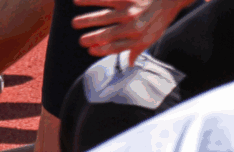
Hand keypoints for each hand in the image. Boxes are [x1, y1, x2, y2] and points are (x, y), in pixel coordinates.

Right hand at [72, 0, 190, 58]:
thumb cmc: (159, 19)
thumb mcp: (152, 37)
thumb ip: (138, 49)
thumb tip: (129, 64)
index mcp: (140, 38)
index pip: (117, 47)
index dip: (103, 50)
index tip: (90, 50)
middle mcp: (134, 26)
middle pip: (108, 34)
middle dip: (92, 38)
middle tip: (80, 41)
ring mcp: (129, 10)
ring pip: (103, 17)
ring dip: (87, 20)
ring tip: (75, 24)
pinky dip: (89, 0)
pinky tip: (77, 1)